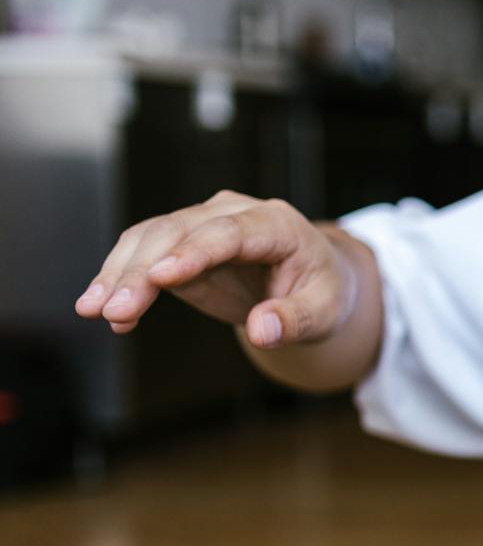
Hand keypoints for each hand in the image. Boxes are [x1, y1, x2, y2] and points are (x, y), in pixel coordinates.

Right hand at [74, 191, 355, 349]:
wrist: (313, 278)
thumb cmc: (322, 291)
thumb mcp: (324, 312)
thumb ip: (295, 320)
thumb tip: (262, 332)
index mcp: (277, 224)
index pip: (230, 232)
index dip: (195, 252)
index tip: (162, 277)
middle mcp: (235, 213)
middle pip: (179, 233)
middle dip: (142, 271)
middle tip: (112, 310)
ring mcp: (203, 222)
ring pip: (151, 238)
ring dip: (119, 273)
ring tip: (94, 310)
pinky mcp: (180, 241)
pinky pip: (143, 253)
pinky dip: (122, 279)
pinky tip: (107, 310)